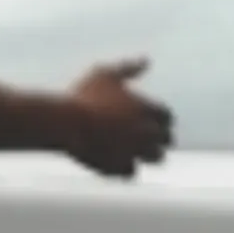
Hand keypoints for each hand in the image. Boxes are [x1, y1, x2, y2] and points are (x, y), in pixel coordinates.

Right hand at [60, 58, 174, 178]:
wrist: (66, 124)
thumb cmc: (84, 96)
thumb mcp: (105, 74)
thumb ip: (128, 68)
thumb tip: (146, 60)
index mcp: (145, 109)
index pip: (167, 116)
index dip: (160, 118)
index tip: (152, 119)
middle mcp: (146, 132)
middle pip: (167, 140)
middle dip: (159, 138)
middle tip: (146, 136)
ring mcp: (134, 152)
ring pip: (156, 158)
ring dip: (148, 155)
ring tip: (136, 151)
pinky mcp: (118, 168)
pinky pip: (131, 172)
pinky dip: (126, 167)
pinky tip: (116, 161)